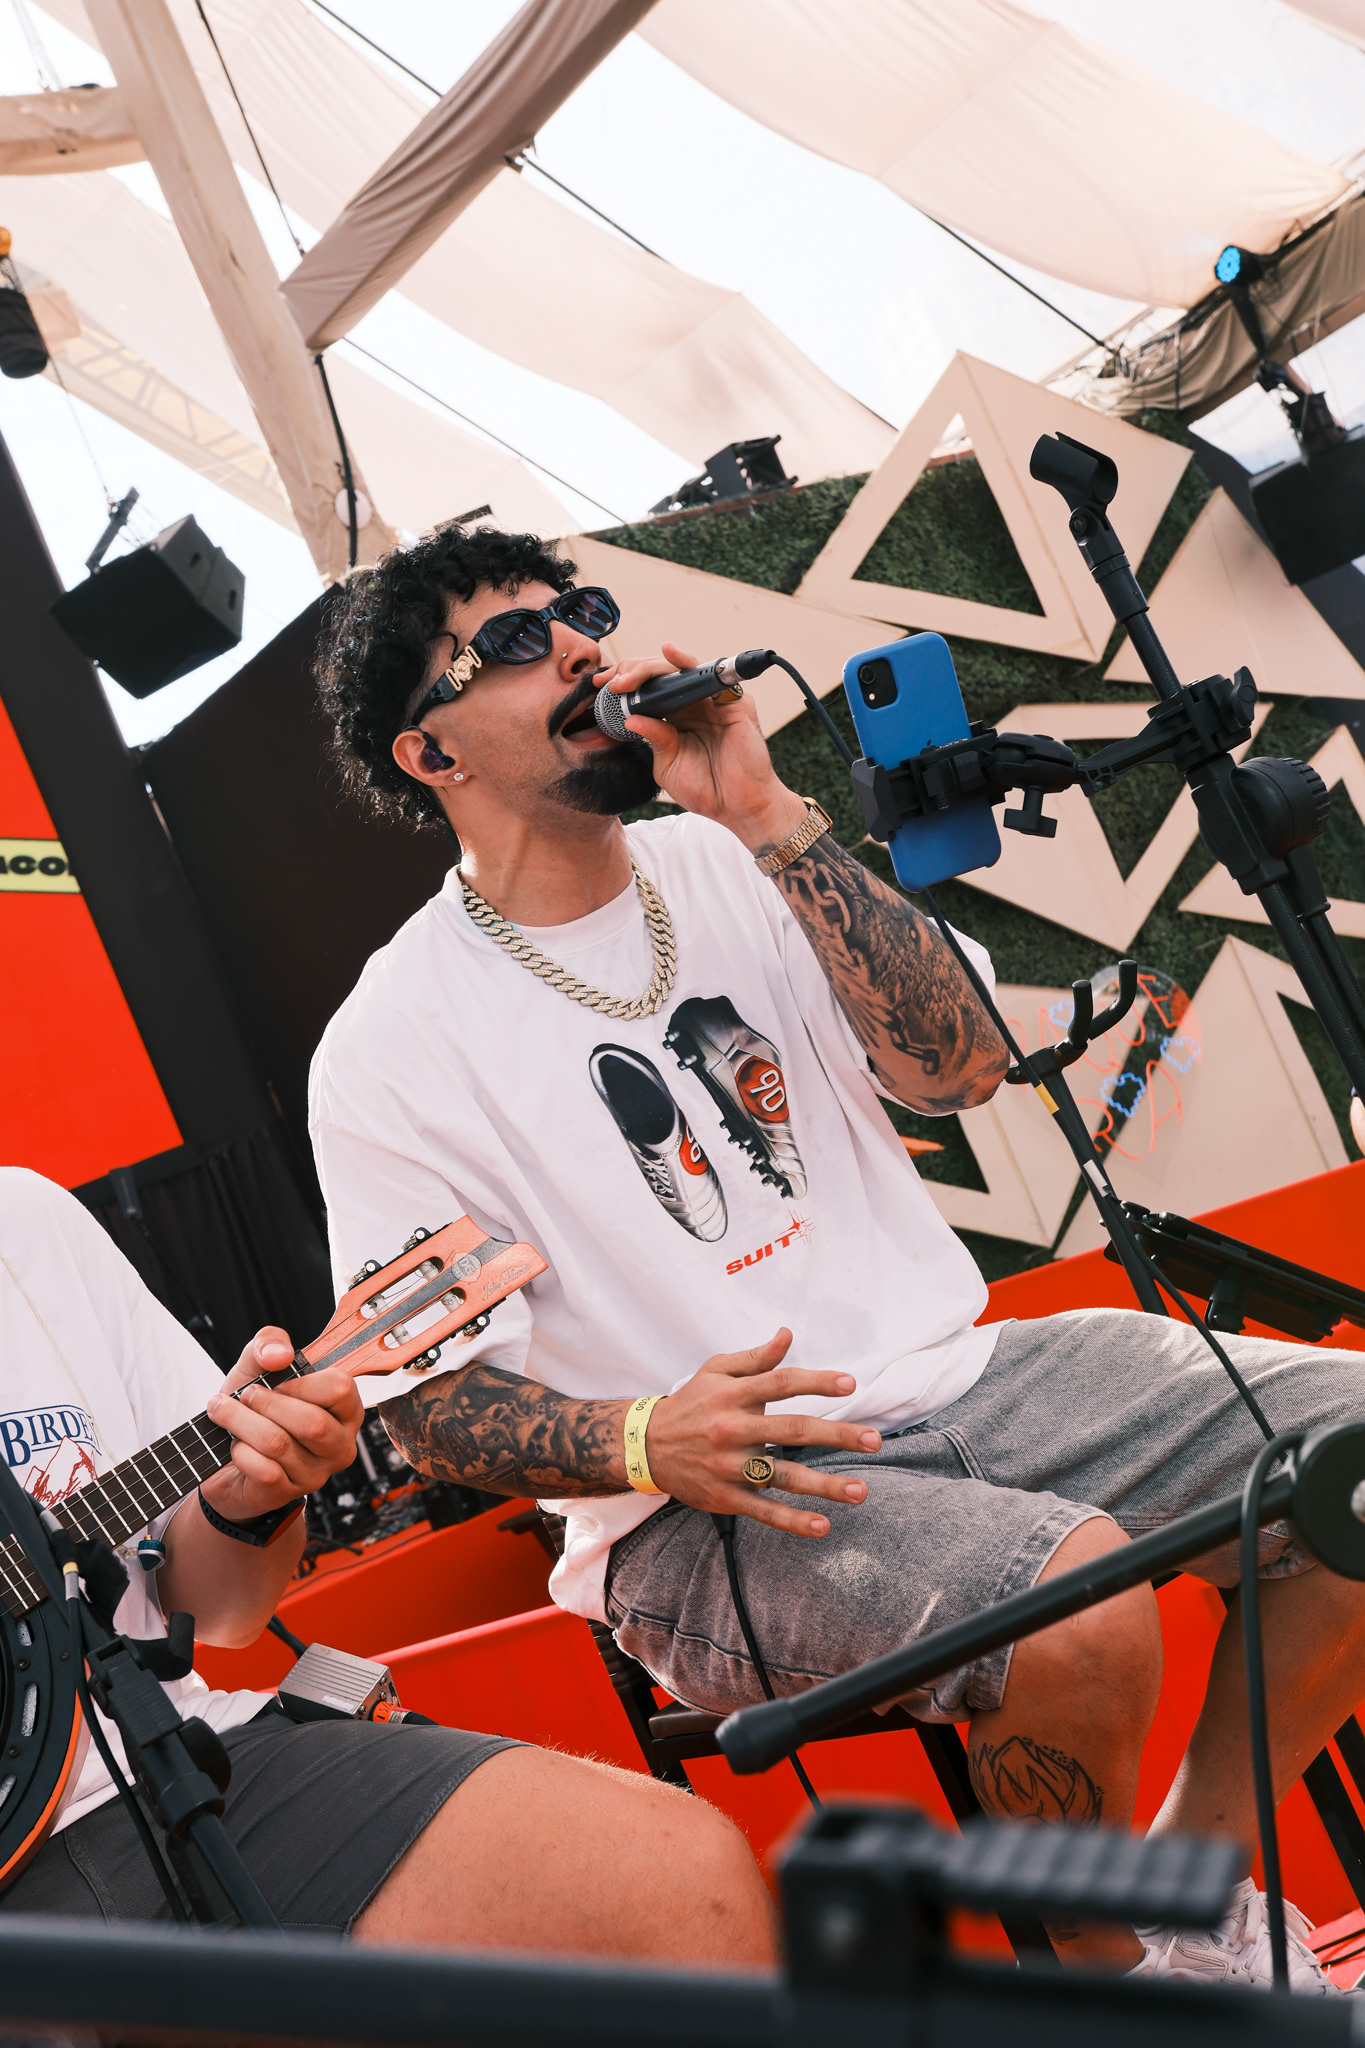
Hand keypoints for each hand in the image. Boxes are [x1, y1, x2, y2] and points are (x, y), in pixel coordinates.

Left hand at [200, 1326, 362, 1524]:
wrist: (227, 1461)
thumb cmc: (253, 1410)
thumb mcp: (256, 1367)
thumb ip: (268, 1343)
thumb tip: (280, 1354)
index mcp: (346, 1410)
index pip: (341, 1389)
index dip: (301, 1382)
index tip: (277, 1382)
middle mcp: (339, 1445)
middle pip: (311, 1423)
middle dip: (265, 1404)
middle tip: (243, 1395)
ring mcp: (316, 1474)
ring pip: (279, 1444)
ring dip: (241, 1422)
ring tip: (223, 1412)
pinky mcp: (286, 1493)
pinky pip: (263, 1470)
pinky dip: (239, 1451)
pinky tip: (234, 1445)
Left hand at [606, 642, 806, 853]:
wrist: (737, 807)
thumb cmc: (705, 790)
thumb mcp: (667, 765)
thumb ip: (654, 739)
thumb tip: (631, 717)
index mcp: (676, 720)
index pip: (648, 692)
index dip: (625, 685)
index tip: (599, 687)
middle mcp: (694, 706)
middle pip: (660, 676)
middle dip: (631, 673)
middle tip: (610, 682)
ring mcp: (714, 702)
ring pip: (679, 670)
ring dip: (650, 669)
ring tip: (627, 677)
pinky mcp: (733, 702)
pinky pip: (708, 673)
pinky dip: (686, 661)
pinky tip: (668, 654)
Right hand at [644, 1329, 880, 1537]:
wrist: (645, 1445)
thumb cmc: (690, 1403)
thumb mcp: (715, 1371)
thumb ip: (755, 1359)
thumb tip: (787, 1335)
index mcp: (733, 1395)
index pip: (781, 1383)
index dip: (816, 1381)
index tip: (851, 1383)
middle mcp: (732, 1429)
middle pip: (791, 1430)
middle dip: (836, 1434)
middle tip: (873, 1440)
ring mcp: (728, 1466)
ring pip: (782, 1476)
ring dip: (824, 1486)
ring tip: (860, 1491)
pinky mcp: (724, 1497)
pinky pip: (762, 1510)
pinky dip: (792, 1520)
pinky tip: (822, 1525)